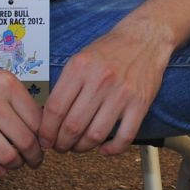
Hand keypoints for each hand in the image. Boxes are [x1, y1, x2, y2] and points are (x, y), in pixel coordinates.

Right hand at [0, 56, 44, 177]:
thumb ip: (16, 100)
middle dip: (34, 157)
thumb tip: (38, 129)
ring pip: (7, 156)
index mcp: (8, 85)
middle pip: (26, 141)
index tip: (41, 145)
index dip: (43, 138)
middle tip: (33, 161)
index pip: (38, 121)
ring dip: (15, 166)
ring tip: (14, 164)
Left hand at [37, 16, 173, 155]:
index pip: (55, 108)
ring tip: (77, 148)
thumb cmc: (108, 51)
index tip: (45, 140)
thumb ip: (65, 86)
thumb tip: (48, 118)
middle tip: (59, 147)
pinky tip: (104, 149)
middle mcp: (100, 81)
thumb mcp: (80, 59)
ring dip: (83, 148)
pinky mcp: (140, 104)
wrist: (144, 39)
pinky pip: (125, 136)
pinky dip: (112, 149)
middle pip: (73, 125)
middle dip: (62, 143)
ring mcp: (122, 94)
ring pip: (96, 134)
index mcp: (79, 68)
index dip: (47, 131)